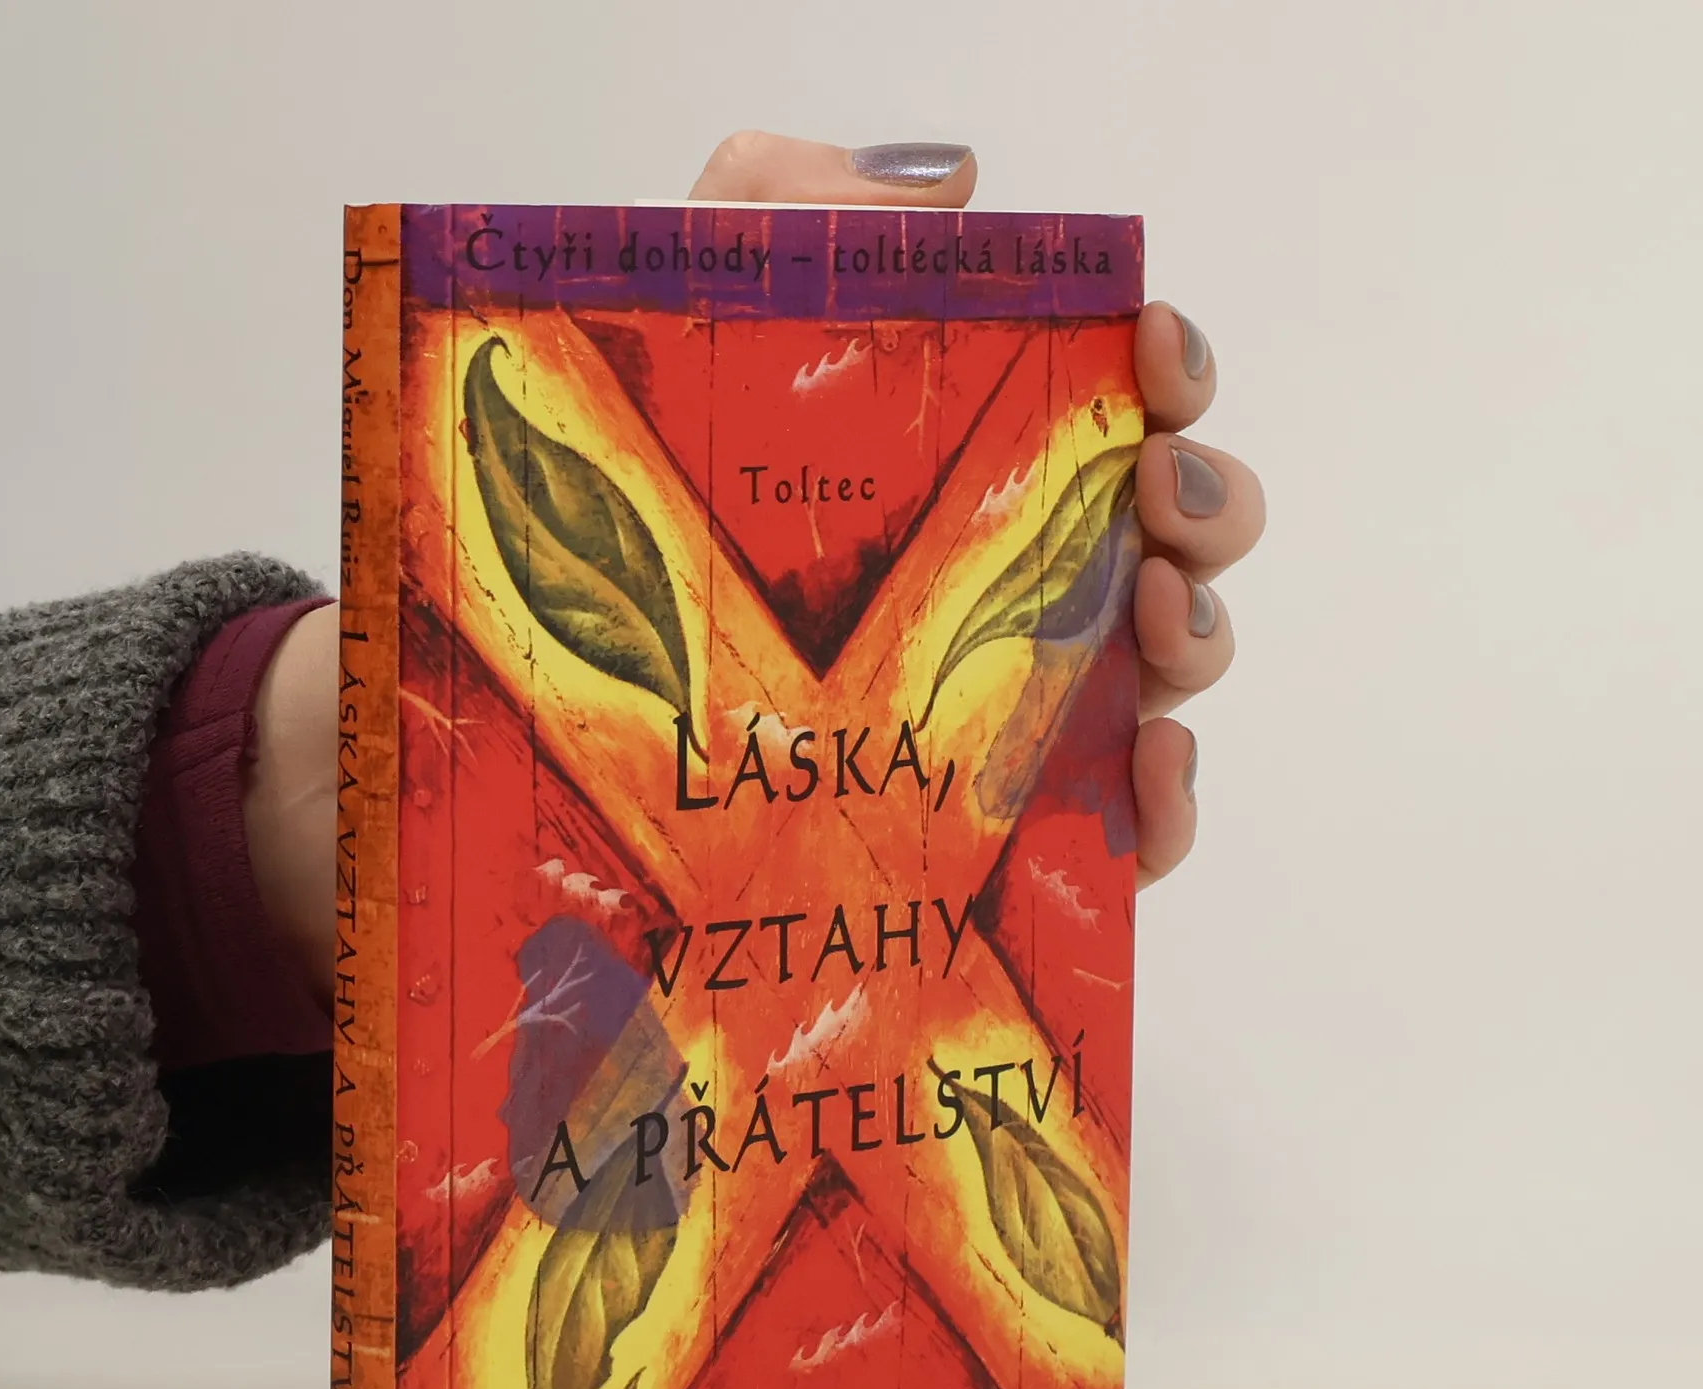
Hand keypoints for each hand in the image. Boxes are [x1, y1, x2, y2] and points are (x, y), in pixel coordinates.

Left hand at [687, 131, 1263, 887]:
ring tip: (1159, 614)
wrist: (551, 687)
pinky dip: (1167, 807)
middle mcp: (1019, 577)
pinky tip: (1149, 768)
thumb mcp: (678, 323)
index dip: (1170, 367)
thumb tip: (950, 184)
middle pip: (1183, 534)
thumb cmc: (631, 502)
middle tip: (1155, 491)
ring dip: (1203, 634)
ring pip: (1176, 669)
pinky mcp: (999, 826)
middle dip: (1210, 501)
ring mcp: (1020, 702)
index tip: (1152, 348)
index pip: (1121, 401)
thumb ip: (783, 207)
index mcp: (977, 464)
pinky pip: (1124, 832)